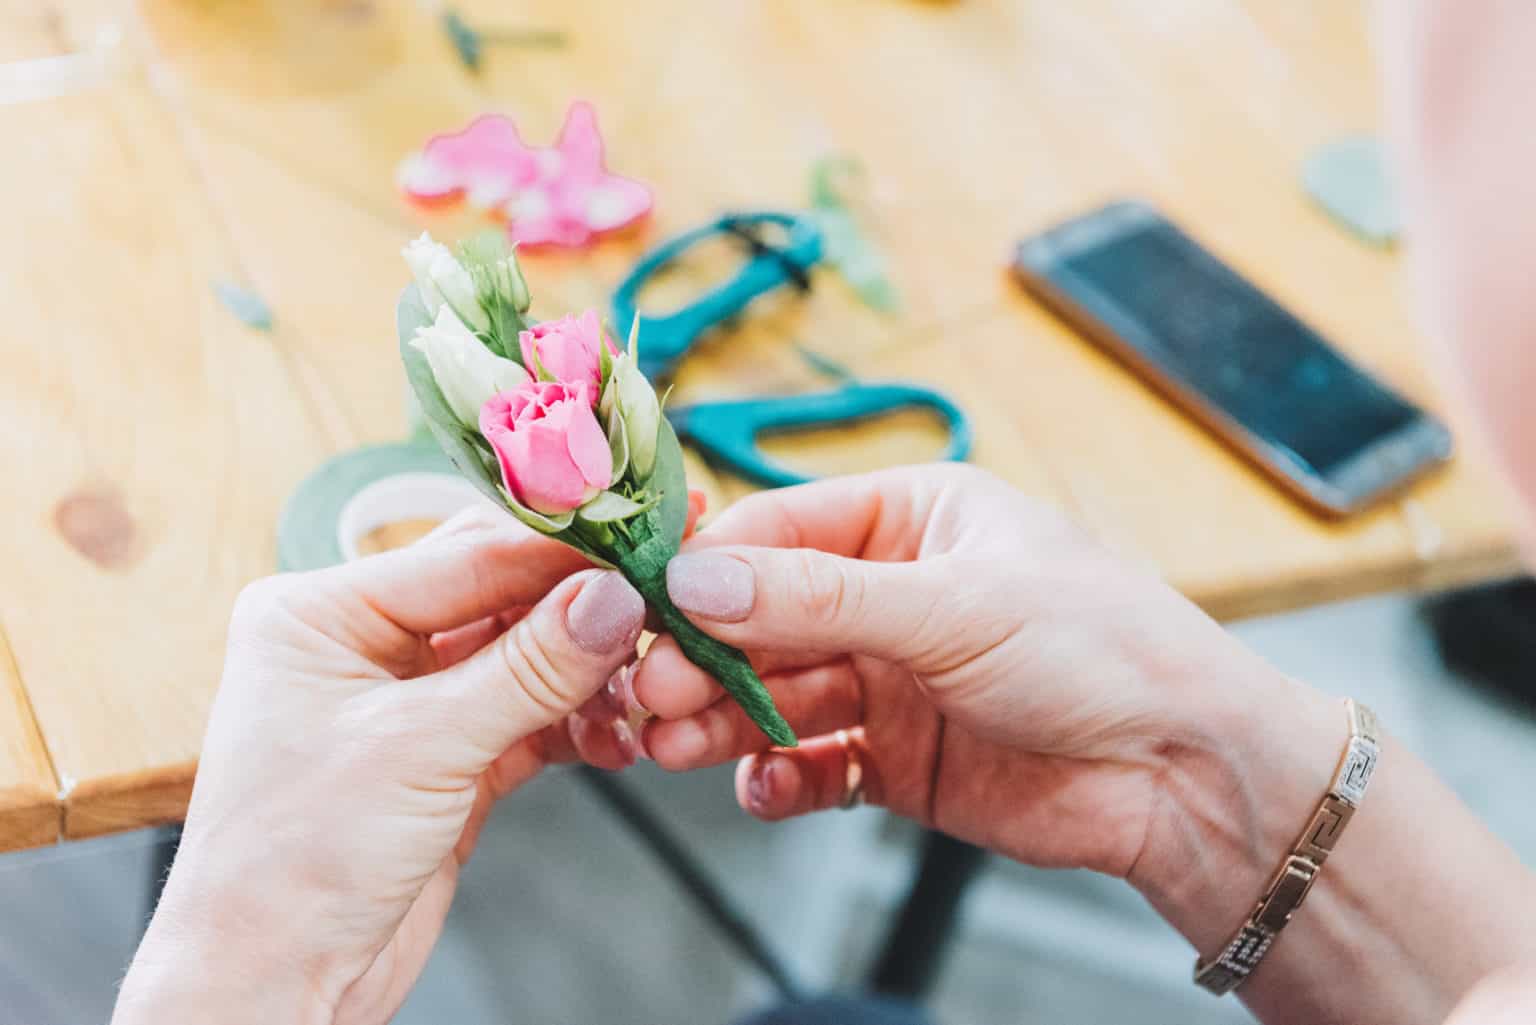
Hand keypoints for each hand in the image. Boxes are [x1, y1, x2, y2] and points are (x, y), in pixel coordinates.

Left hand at [113, 511, 646, 1024]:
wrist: (276, 991)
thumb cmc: (291, 869)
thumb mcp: (418, 749)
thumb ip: (527, 669)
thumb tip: (614, 597)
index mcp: (320, 612)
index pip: (464, 555)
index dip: (560, 551)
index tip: (643, 540)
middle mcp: (362, 643)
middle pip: (500, 597)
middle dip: (582, 609)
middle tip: (663, 599)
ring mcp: (408, 701)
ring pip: (525, 658)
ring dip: (588, 675)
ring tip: (646, 690)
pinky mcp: (448, 757)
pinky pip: (530, 716)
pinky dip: (577, 724)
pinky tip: (617, 738)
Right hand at [633, 465, 1331, 878]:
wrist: (1185, 775)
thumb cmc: (1104, 648)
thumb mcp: (953, 605)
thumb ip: (819, 597)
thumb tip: (697, 581)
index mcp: (911, 520)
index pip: (781, 529)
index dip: (710, 567)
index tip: (645, 605)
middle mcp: (892, 594)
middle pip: (764, 617)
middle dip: (705, 654)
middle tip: (653, 690)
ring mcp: (892, 678)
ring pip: (777, 693)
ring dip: (724, 718)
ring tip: (676, 744)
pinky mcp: (897, 758)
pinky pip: (813, 763)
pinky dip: (780, 777)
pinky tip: (767, 786)